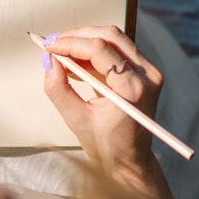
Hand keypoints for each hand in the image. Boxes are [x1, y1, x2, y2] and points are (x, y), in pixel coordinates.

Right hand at [42, 25, 162, 182]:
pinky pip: (119, 51)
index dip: (70, 44)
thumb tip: (50, 62)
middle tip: (54, 43)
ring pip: (115, 39)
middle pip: (110, 36)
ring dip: (86, 41)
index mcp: (132, 89)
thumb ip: (58, 89)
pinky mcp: (145, 75)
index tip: (49, 46)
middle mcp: (147, 77)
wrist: (131, 161)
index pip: (99, 50)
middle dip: (78, 36)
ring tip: (63, 54)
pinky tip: (77, 63)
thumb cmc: (109, 147)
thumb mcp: (76, 119)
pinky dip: (95, 51)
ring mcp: (149, 74)